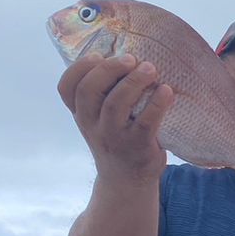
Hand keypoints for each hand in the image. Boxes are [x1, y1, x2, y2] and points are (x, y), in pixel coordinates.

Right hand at [58, 53, 172, 181]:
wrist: (127, 180)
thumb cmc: (118, 139)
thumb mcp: (101, 119)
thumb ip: (105, 94)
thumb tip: (128, 55)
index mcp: (82, 114)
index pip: (67, 88)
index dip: (79, 68)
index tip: (98, 55)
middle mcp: (92, 125)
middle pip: (89, 91)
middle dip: (108, 69)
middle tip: (131, 58)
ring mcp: (114, 137)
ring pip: (115, 105)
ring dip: (133, 82)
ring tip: (150, 68)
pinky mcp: (138, 146)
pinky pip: (146, 122)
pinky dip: (157, 104)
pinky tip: (167, 91)